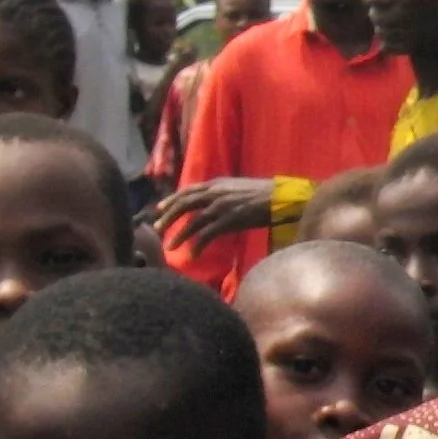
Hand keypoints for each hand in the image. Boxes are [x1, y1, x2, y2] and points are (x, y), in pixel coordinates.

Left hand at [150, 176, 277, 250]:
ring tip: (169, 247)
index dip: (172, 200)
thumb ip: (222, 193)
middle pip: (184, 204)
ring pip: (192, 221)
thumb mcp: (237, 188)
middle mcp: (215, 193)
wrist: (281, 198)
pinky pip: (207, 234)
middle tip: (156, 229)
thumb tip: (211, 202)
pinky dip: (197, 245)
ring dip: (179, 235)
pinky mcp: (229, 220)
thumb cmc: (264, 194)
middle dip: (168, 217)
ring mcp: (221, 207)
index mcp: (217, 184)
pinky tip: (191, 254)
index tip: (159, 208)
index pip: (188, 190)